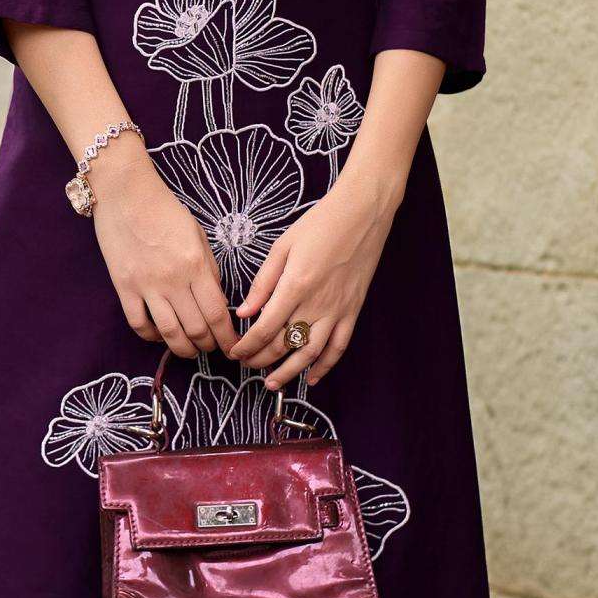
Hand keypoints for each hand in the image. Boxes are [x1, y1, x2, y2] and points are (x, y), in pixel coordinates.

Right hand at [90, 136, 237, 360]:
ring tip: (190, 350)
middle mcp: (172, 280)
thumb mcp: (197, 235)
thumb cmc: (165, 209)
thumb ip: (208, 269)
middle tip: (213, 348)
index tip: (233, 347)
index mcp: (195, 265)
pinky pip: (139, 323)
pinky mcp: (123, 287)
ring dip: (183, 349)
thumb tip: (216, 300)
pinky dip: (151, 336)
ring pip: (169, 333)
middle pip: (196, 328)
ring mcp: (146, 285)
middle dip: (208, 345)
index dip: (227, 337)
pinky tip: (160, 336)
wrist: (125, 193)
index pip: (217, 313)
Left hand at [229, 166, 401, 388]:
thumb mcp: (282, 247)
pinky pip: (338, 347)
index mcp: (295, 285)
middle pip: (284, 344)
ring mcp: (338, 310)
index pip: (264, 328)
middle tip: (246, 365)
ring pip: (310, 353)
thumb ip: (263, 282)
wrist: (363, 214)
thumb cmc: (320, 224)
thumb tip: (243, 311)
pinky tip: (313, 378)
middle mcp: (317, 303)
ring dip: (290, 372)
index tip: (234, 352)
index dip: (246, 345)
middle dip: (260, 360)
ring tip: (272, 383)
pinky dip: (326, 366)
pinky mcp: (353, 311)